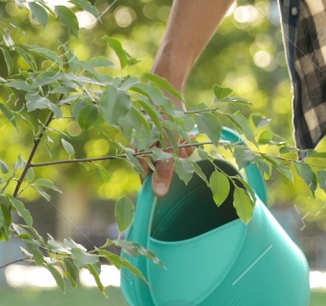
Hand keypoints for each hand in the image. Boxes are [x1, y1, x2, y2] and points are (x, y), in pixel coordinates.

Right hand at [144, 61, 191, 196]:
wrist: (165, 90)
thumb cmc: (163, 117)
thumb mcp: (167, 145)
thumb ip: (165, 170)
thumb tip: (159, 194)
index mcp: (137, 154)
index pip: (147, 178)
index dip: (162, 178)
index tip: (175, 172)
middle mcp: (143, 150)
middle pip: (162, 168)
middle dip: (176, 161)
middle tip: (184, 149)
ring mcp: (153, 143)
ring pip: (171, 158)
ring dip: (183, 151)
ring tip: (187, 139)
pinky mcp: (164, 136)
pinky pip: (175, 147)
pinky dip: (183, 143)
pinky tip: (188, 134)